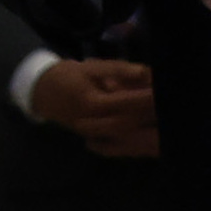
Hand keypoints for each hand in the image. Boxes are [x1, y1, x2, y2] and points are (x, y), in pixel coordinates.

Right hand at [26, 56, 158, 156]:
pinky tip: (149, 133)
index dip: (147, 99)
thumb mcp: (93, 67)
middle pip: (130, 124)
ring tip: (161, 117)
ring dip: (145, 129)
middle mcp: (93, 123)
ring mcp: (94, 135)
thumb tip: (147, 73)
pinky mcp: (96, 140)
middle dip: (150, 116)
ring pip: (126, 137)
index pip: (126, 103)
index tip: (164, 91)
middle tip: (168, 106)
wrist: (42, 92)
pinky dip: (136, 140)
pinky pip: (119, 143)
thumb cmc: (68, 75)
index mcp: (92, 103)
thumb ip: (120, 70)